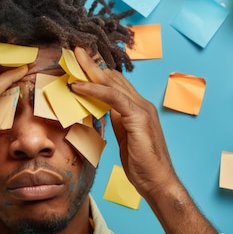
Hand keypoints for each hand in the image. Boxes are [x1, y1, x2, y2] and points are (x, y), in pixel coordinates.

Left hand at [70, 47, 178, 199]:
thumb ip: (118, 121)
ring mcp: (142, 109)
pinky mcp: (138, 118)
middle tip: (75, 51)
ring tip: (74, 61)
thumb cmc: (143, 165)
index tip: (81, 63)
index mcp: (139, 109)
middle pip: (114, 78)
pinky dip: (94, 89)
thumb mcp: (126, 138)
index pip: (116, 84)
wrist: (158, 182)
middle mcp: (142, 104)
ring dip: (91, 71)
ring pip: (113, 83)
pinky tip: (79, 86)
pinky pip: (113, 97)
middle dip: (92, 64)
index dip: (98, 73)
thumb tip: (103, 109)